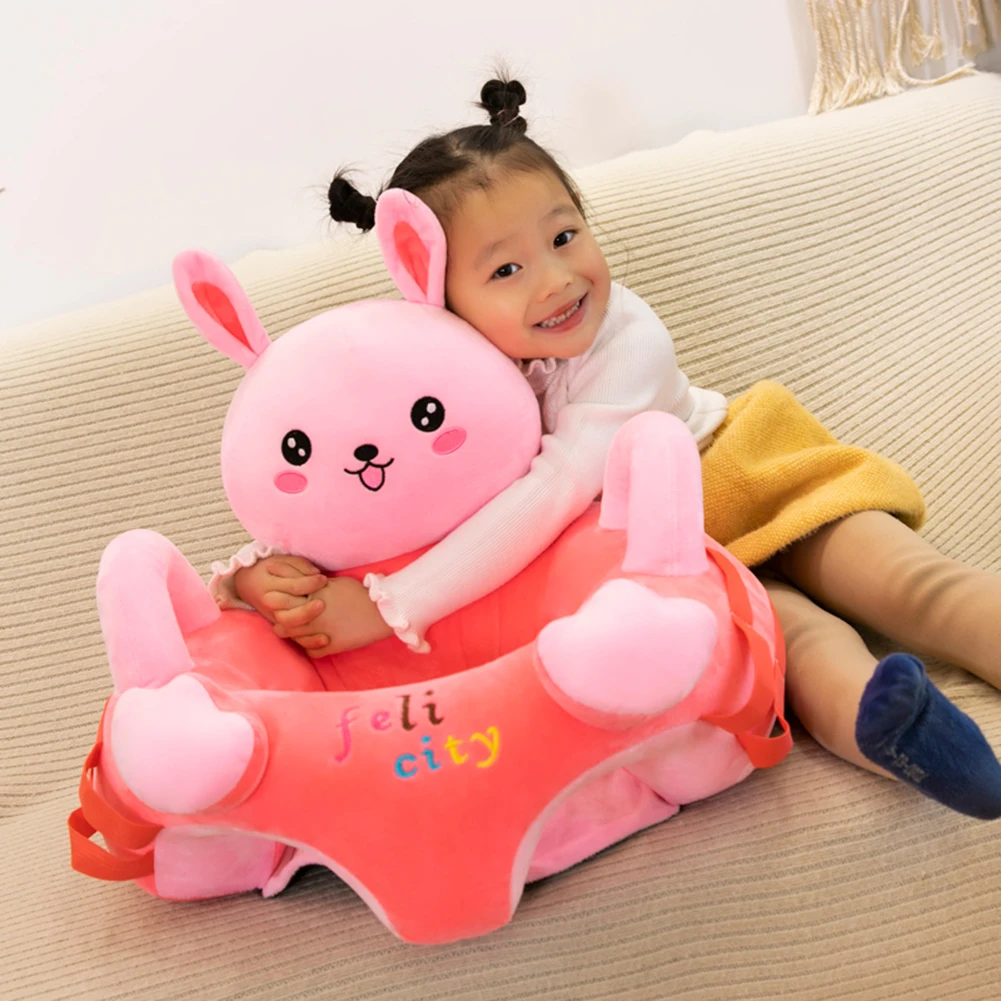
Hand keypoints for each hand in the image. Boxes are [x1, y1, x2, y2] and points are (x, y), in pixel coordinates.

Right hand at [232, 556, 328, 636]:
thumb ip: (300, 565)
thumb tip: (316, 574)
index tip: (323, 579)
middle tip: (323, 602)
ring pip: (291, 627)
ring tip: (324, 619)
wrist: (248, 583)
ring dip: (309, 627)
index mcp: (269, 585)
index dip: (311, 583)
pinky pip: (294, 637)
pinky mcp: (280, 625)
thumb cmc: (271, 569)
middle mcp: (270, 604)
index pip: (294, 587)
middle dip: (309, 610)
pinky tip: (325, 638)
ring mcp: (274, 617)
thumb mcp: (282, 560)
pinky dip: (309, 641)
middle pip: (290, 613)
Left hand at [273, 576, 392, 656]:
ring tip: (286, 631)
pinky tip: (308, 644)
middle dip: (277, 616)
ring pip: (295, 636)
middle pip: (284, 617)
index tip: (270, 591)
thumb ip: (317, 586)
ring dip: (289, 634)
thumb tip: (305, 586)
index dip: (276, 594)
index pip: (286, 595)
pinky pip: (312, 651)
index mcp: (316, 595)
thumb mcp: (337, 583)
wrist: (382, 611)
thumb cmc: (361, 593)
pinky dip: (308, 647)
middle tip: (275, 615)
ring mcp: (322, 631)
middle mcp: (315, 614)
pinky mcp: (333, 646)